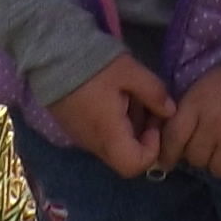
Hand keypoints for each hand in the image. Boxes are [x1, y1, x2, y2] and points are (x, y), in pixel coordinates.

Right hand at [49, 57, 177, 176]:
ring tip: (131, 95)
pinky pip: (100, 133)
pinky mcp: (73, 126)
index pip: (134, 166)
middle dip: (143, 135)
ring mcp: (80, 136)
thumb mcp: (130, 72)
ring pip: (113, 144)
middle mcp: (93, 143)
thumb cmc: (93, 65)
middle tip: (147, 105)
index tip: (154, 123)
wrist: (50, 55)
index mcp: (108, 135)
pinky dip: (114, 121)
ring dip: (129, 126)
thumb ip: (153, 93)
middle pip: (124, 156)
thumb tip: (170, 111)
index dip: (151, 149)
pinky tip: (114, 95)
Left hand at [165, 67, 220, 188]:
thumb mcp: (209, 85)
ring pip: (218, 171)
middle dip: (205, 153)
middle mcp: (212, 125)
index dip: (169, 153)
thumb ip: (191, 109)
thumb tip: (173, 140)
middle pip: (195, 158)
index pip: (173, 136)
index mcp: (197, 103)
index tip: (170, 161)